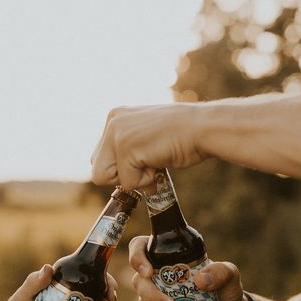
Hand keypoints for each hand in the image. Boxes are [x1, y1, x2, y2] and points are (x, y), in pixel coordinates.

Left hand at [91, 103, 205, 190]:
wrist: (203, 128)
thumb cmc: (183, 136)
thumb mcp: (147, 137)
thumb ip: (129, 150)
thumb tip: (120, 177)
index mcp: (115, 117)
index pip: (99, 159)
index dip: (121, 170)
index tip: (143, 161)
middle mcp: (112, 122)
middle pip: (97, 170)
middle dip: (123, 176)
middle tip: (149, 162)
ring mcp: (117, 133)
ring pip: (109, 178)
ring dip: (134, 178)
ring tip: (155, 159)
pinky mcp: (126, 147)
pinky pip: (127, 182)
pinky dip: (146, 180)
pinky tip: (160, 161)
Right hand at [128, 236, 248, 300]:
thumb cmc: (226, 290)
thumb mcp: (230, 276)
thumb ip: (220, 272)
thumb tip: (200, 280)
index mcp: (167, 260)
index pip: (140, 249)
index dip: (137, 257)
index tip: (148, 271)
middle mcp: (156, 280)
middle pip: (140, 284)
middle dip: (153, 298)